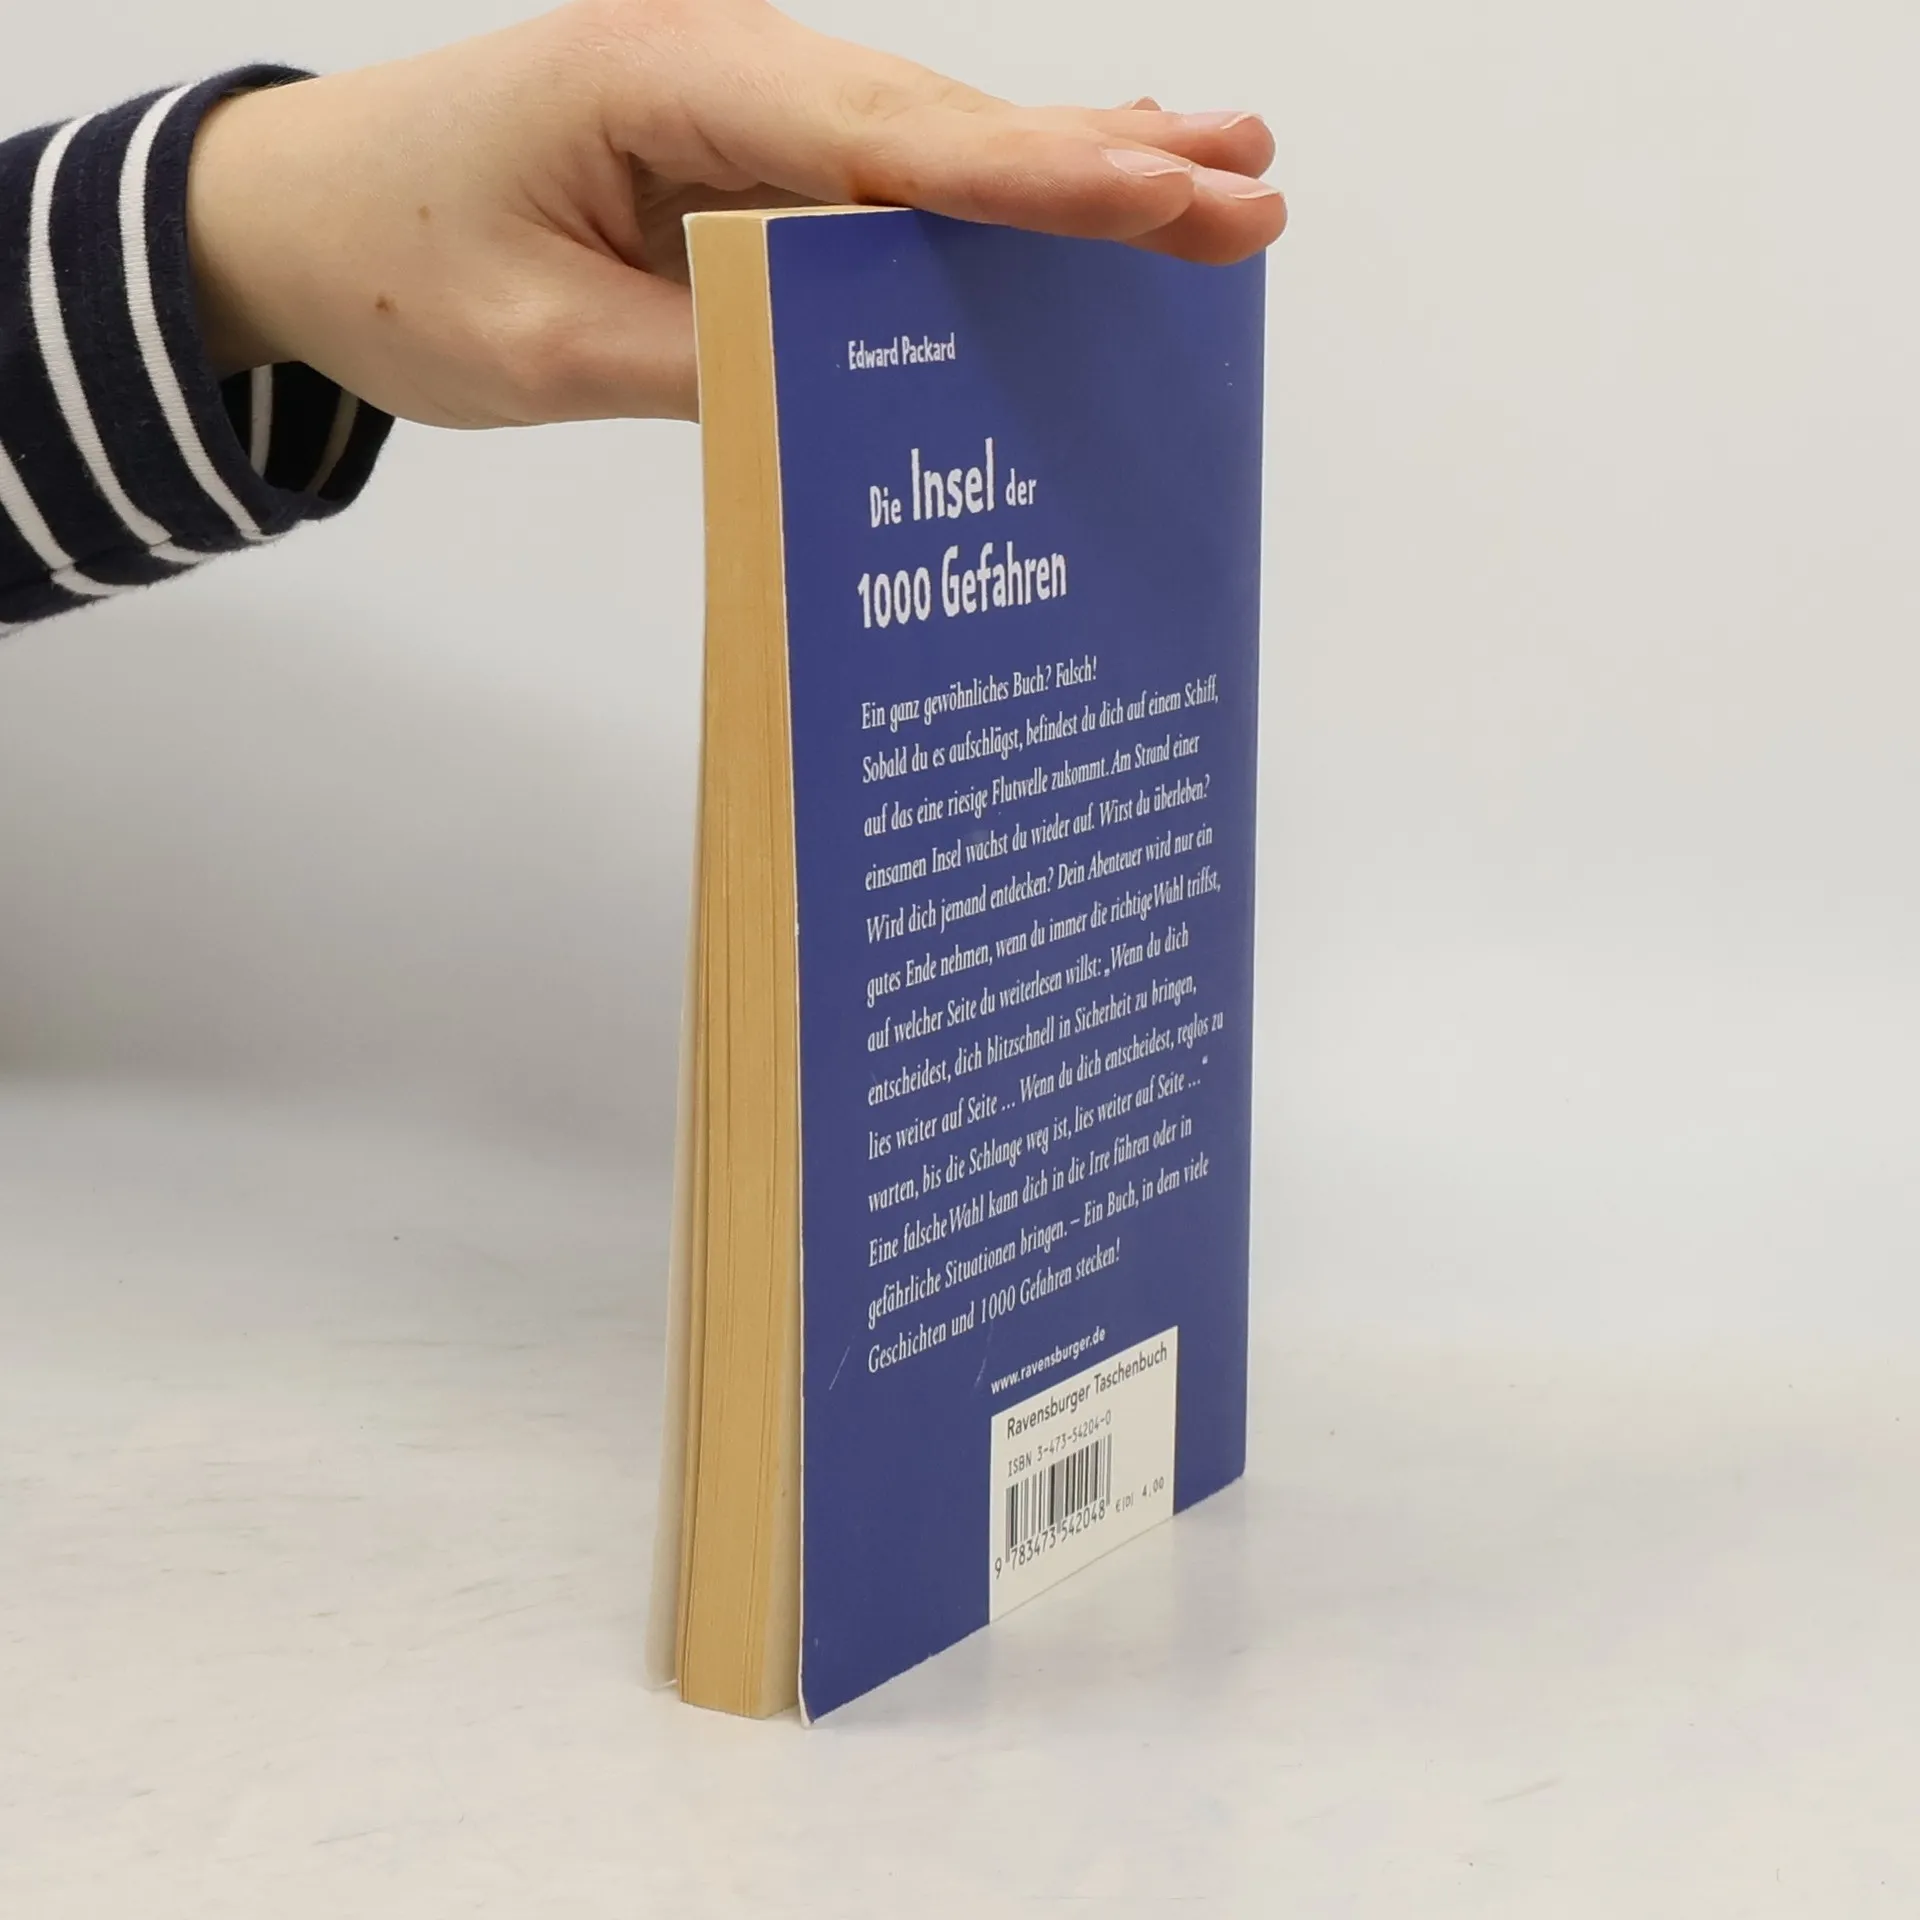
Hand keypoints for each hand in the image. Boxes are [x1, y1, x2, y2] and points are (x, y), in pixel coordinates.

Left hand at [186, 0, 1285, 427]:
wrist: (291, 221)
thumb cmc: (392, 266)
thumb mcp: (543, 345)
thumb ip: (707, 357)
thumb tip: (865, 384)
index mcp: (663, 81)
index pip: (879, 141)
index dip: (1030, 177)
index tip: (1161, 195)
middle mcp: (721, 66)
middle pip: (937, 124)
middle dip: (1099, 165)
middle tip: (1248, 193)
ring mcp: (736, 103)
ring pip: (928, 141)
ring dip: (1070, 166)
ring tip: (1215, 177)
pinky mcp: (736, 152)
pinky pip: (880, 178)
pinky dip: (988, 193)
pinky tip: (1079, 187)